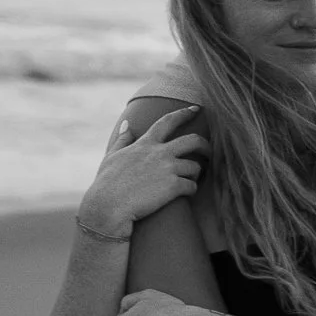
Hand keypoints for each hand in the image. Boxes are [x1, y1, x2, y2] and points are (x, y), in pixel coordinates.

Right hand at [75, 109, 204, 242]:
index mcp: (145, 144)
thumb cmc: (106, 185)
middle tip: (209, 152)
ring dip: (195, 175)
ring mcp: (168, 168)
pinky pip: (192, 186)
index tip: (196, 109)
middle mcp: (159, 152)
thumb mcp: (111, 157)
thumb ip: (122, 140)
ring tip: (190, 181)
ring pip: (195, 167)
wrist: (107, 207)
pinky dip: (191, 190)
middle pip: (193, 140)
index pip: (167, 121)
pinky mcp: (173, 186)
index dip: (183, 113)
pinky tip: (186, 194)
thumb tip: (127, 124)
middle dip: (205, 145)